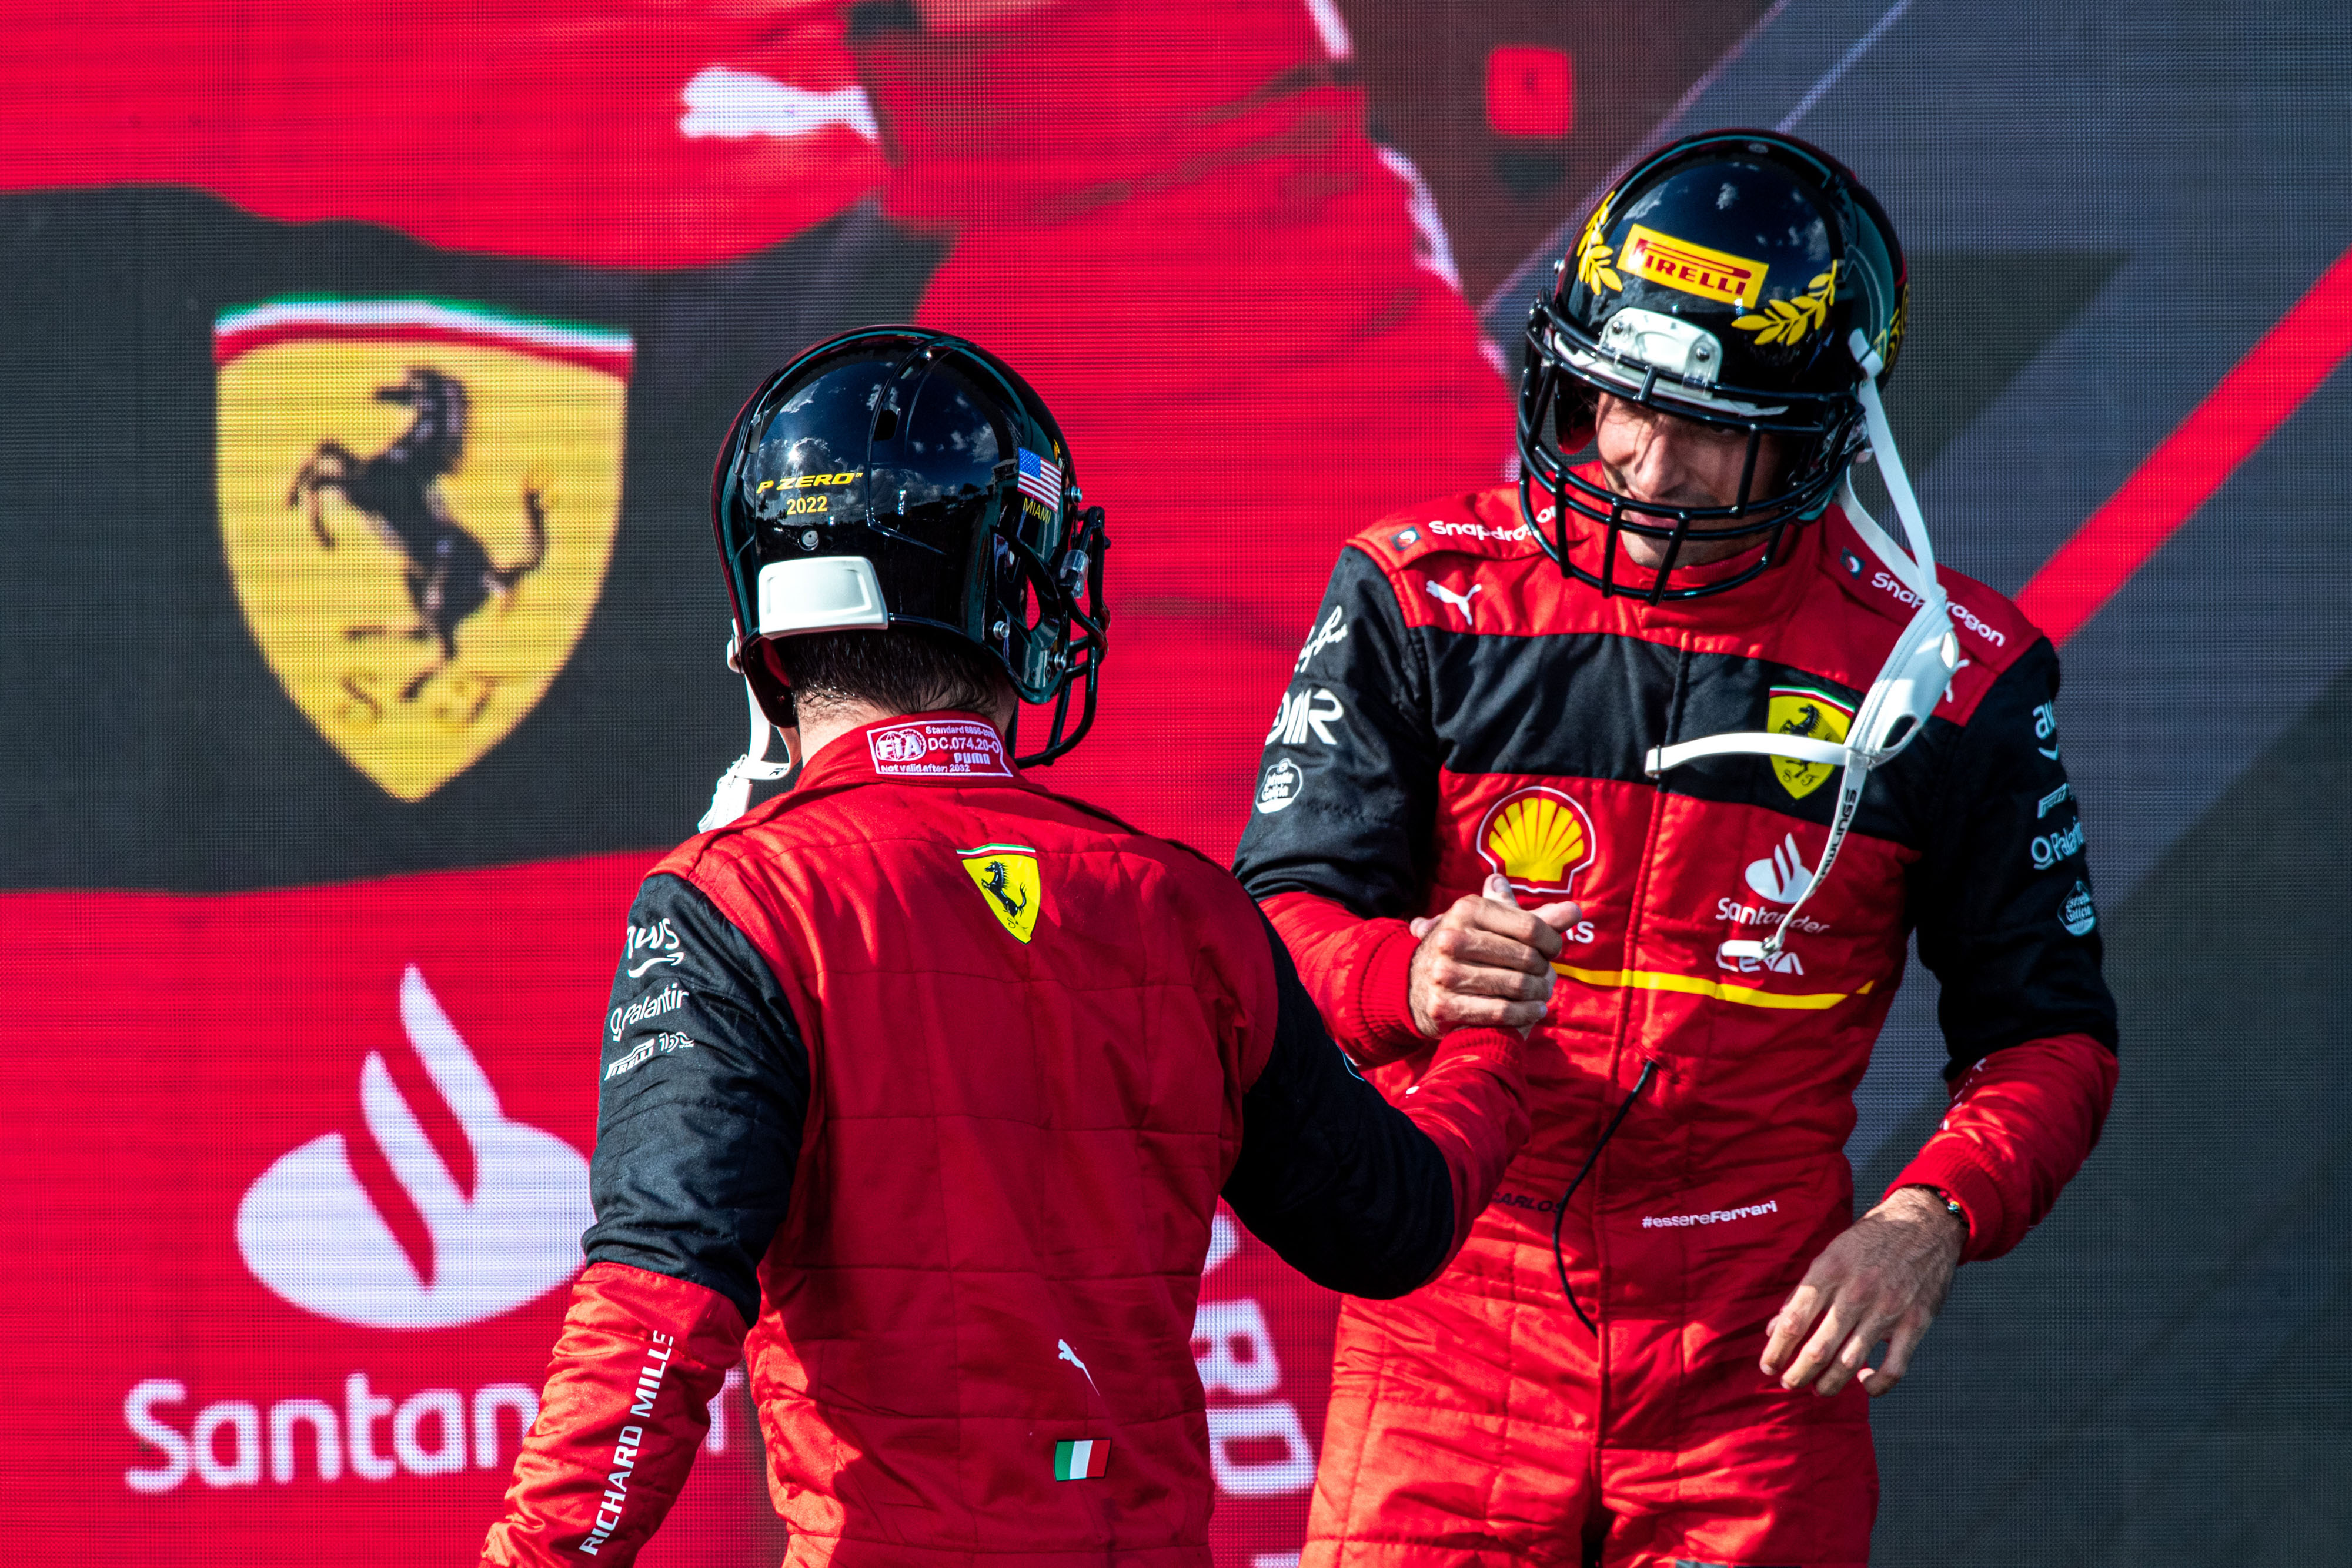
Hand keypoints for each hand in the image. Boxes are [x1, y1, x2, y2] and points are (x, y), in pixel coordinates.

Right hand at [1405, 875, 1581, 1036]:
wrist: (1417, 985)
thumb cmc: (1470, 950)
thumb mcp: (1496, 926)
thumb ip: (1537, 920)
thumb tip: (1576, 911)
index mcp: (1467, 909)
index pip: (1530, 926)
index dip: (1552, 941)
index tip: (1554, 950)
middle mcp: (1451, 938)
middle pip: (1526, 958)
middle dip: (1543, 970)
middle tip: (1546, 975)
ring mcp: (1443, 973)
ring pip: (1517, 985)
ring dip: (1538, 993)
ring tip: (1542, 993)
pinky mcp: (1443, 1005)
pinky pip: (1502, 1012)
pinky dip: (1526, 1013)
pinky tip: (1535, 1010)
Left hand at [1759, 1186, 1964, 1397]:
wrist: (1924, 1224)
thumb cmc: (1869, 1241)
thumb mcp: (1830, 1256)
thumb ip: (1803, 1293)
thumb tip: (1774, 1329)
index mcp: (1829, 1272)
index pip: (1793, 1321)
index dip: (1776, 1350)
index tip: (1767, 1366)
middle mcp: (1856, 1292)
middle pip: (1818, 1349)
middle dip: (1797, 1374)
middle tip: (1788, 1384)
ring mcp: (1888, 1309)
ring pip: (1850, 1363)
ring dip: (1829, 1384)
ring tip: (1818, 1389)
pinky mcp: (1915, 1322)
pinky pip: (1894, 1368)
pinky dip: (1876, 1384)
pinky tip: (1864, 1382)